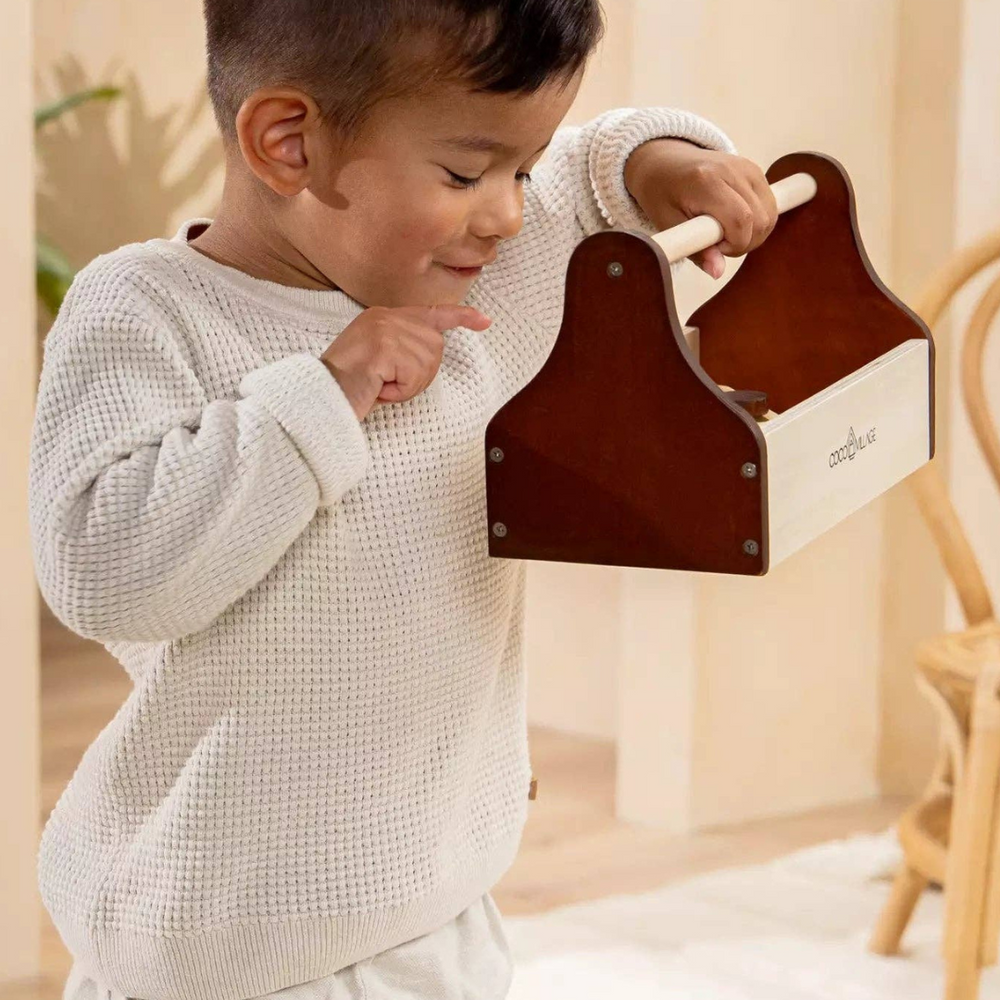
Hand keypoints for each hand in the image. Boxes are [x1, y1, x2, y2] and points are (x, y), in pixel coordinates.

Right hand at [320, 304, 491, 420]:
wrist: (319, 398)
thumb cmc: (348, 387)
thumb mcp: (379, 361)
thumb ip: (403, 348)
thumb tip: (433, 348)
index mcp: (383, 316)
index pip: (432, 312)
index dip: (461, 317)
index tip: (485, 321)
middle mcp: (385, 317)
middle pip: (435, 347)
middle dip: (420, 375)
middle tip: (388, 384)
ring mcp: (384, 330)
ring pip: (427, 364)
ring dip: (408, 386)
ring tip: (379, 386)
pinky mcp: (384, 348)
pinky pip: (414, 377)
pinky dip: (400, 392)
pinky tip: (377, 389)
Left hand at [624, 138, 777, 278]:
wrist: (665, 162)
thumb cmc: (662, 194)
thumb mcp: (668, 224)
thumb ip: (694, 249)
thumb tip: (717, 272)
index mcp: (707, 181)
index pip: (741, 220)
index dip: (734, 244)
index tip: (712, 247)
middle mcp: (733, 170)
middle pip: (761, 221)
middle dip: (744, 243)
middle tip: (716, 243)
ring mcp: (748, 168)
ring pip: (770, 216)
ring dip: (752, 235)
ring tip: (724, 233)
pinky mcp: (757, 171)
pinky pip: (770, 207)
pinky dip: (756, 223)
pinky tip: (733, 222)